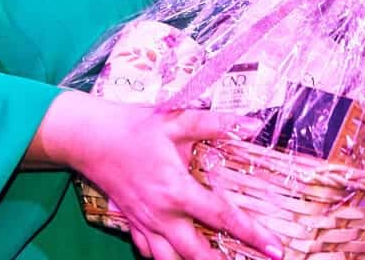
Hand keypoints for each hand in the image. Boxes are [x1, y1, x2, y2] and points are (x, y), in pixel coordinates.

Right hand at [57, 94, 281, 259]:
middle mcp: (161, 214)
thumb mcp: (175, 119)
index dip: (252, 234)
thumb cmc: (133, 127)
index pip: (222, 218)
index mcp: (176, 189)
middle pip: (196, 254)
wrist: (88, 137)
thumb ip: (214, 123)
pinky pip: (148, 252)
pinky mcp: (131, 222)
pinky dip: (163, 258)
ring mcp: (144, 222)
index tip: (276, 249)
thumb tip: (251, 124)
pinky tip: (175, 258)